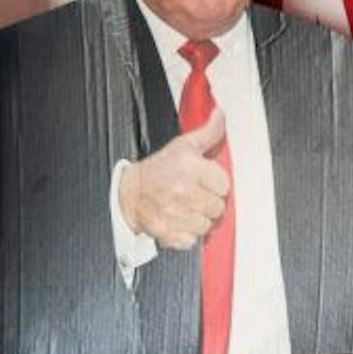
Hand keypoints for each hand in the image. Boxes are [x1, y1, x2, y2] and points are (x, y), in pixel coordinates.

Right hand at [116, 110, 228, 249]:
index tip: (205, 181)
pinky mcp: (168, 233)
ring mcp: (175, 213)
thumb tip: (220, 113)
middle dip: (208, 202)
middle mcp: (182, 191)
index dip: (215, 183)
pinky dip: (187, 234)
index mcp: (188, 167)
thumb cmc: (157, 169)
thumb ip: (208, 132)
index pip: (224, 184)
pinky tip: (179, 221)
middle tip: (195, 195)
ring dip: (199, 219)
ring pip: (207, 225)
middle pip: (218, 207)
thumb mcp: (183, 146)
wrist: (128, 192)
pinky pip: (192, 240)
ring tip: (187, 208)